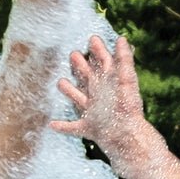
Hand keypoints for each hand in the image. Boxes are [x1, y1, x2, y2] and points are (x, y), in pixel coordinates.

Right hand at [50, 35, 151, 172]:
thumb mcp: (126, 81)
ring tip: (60, 82)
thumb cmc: (128, 110)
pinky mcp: (88, 129)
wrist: (127, 140)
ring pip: (78, 99)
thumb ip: (124, 61)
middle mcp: (100, 96)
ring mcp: (93, 112)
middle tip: (73, 54)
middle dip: (81, 66)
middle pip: (88, 78)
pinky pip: (72, 128)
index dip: (98, 51)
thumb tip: (122, 39)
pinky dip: (62, 126)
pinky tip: (52, 124)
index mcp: (109, 83)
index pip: (103, 63)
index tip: (93, 38)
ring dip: (69, 91)